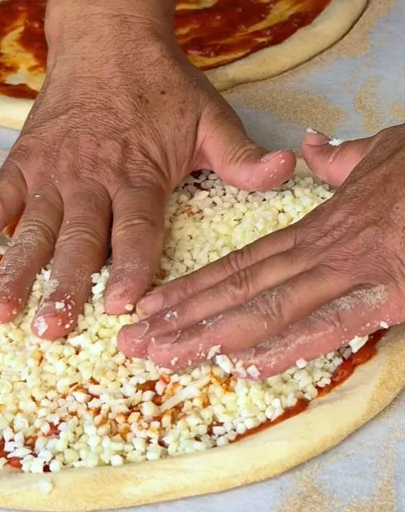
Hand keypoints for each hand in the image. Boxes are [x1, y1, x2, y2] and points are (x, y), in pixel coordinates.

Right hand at [0, 8, 294, 338]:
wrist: (109, 37)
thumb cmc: (163, 85)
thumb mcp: (210, 116)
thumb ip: (241, 154)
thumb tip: (286, 170)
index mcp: (140, 174)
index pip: (138, 228)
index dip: (133, 266)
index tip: (125, 304)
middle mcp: (92, 179)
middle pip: (79, 239)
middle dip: (66, 285)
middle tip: (53, 328)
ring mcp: (52, 173)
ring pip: (32, 228)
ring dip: (14, 269)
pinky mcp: (22, 164)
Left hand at [118, 126, 404, 375]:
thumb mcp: (380, 152)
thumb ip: (340, 158)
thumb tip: (311, 147)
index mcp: (317, 228)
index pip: (241, 262)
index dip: (193, 286)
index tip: (151, 304)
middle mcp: (321, 252)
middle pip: (238, 289)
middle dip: (182, 318)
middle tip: (132, 343)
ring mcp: (351, 273)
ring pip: (267, 308)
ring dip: (211, 335)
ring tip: (162, 356)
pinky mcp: (386, 293)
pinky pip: (329, 324)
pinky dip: (286, 345)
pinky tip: (244, 364)